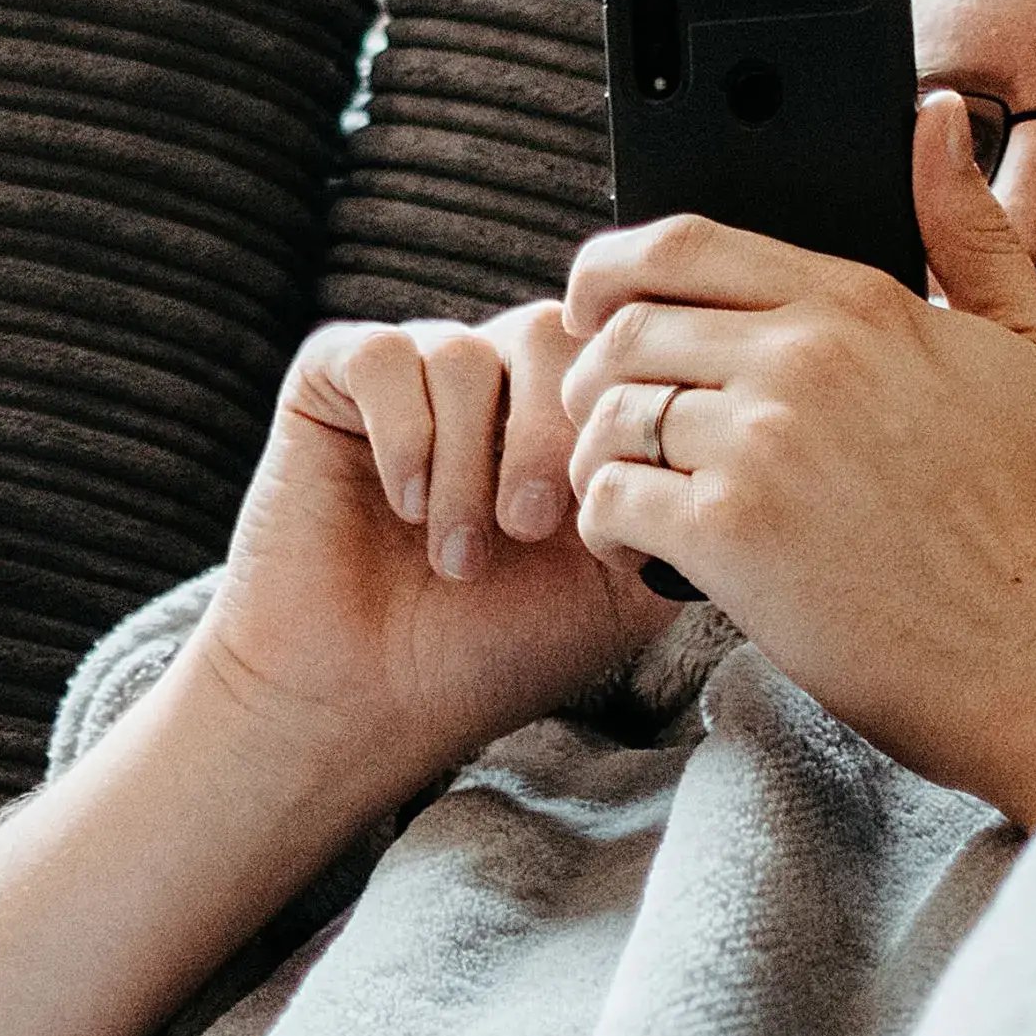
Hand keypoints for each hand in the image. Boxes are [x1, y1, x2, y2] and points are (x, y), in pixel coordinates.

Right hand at [169, 299, 668, 810]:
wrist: (365, 703)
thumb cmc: (491, 653)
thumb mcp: (619, 587)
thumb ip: (670, 503)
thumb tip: (703, 436)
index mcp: (568, 416)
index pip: (618, 354)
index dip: (614, 426)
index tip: (596, 527)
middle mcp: (496, 381)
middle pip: (550, 332)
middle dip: (546, 435)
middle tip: (529, 529)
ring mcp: (416, 376)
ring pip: (466, 353)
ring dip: (467, 466)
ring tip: (457, 558)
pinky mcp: (332, 381)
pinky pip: (385, 354)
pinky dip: (404, 437)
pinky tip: (403, 508)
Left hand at [558, 92, 1035, 816]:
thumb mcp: (1032, 343)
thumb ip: (968, 226)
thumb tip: (939, 114)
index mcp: (858, 302)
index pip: (682, 242)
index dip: (609, 266)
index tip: (592, 302)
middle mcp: (801, 358)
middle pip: (625, 326)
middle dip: (592, 371)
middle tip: (609, 417)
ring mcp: (761, 444)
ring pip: (607, 413)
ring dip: (596, 453)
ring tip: (626, 488)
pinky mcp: (730, 535)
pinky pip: (608, 499)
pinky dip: (602, 526)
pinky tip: (638, 549)